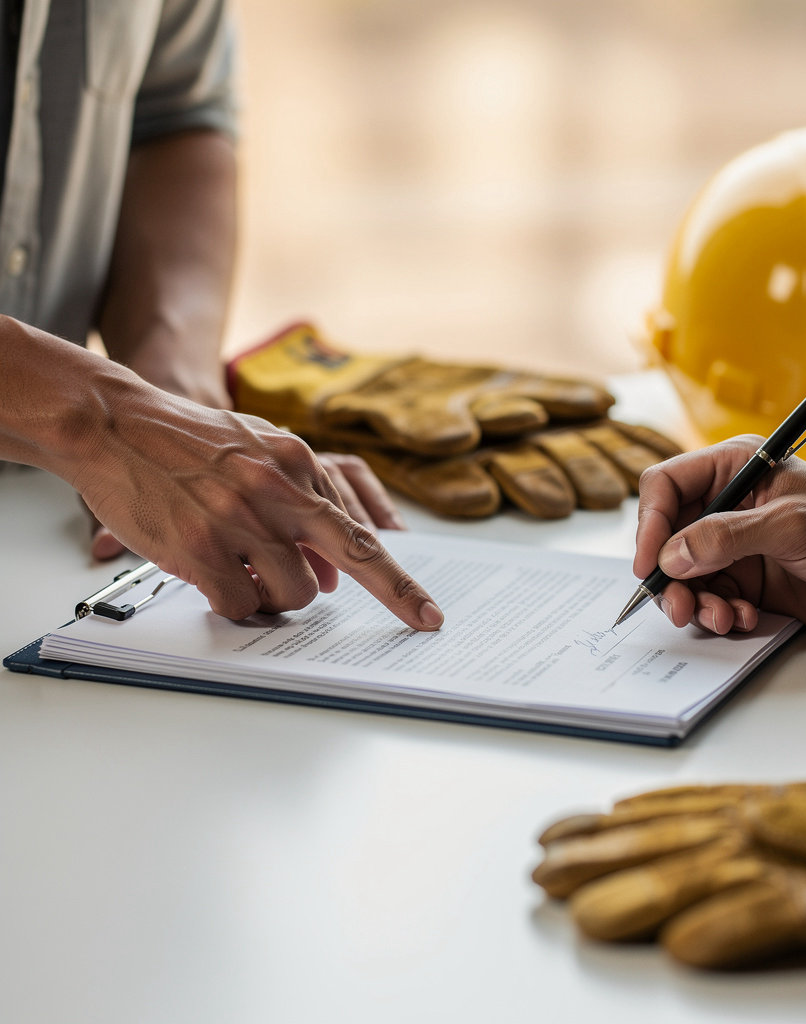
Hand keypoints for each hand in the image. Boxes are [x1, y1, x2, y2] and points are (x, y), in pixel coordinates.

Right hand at [60, 366, 441, 626]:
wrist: (112, 424)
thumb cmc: (187, 442)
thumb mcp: (258, 451)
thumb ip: (301, 500)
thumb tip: (330, 570)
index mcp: (297, 462)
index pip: (360, 530)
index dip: (399, 579)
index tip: (427, 612)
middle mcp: (277, 490)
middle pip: (353, 558)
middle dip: (394, 596)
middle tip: (415, 621)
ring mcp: (239, 520)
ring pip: (293, 594)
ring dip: (278, 597)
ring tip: (247, 574)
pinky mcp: (199, 547)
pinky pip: (241, 605)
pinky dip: (236, 605)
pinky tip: (216, 581)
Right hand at [635, 435, 805, 633]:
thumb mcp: (793, 526)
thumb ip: (728, 537)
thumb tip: (673, 555)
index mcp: (735, 469)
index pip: (666, 486)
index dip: (650, 523)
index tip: (651, 562)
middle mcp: (727, 506)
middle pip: (665, 537)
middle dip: (668, 575)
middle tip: (680, 605)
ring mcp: (734, 546)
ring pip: (682, 575)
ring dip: (693, 601)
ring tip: (719, 617)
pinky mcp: (745, 582)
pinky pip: (708, 600)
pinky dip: (716, 615)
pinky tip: (742, 620)